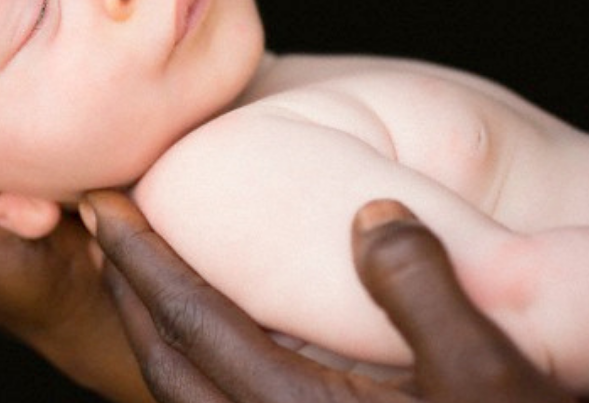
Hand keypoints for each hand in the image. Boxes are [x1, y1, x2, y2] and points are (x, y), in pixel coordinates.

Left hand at [82, 191, 582, 402]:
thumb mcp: (488, 367)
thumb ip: (421, 286)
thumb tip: (372, 212)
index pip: (189, 320)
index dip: (139, 258)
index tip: (102, 204)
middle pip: (166, 356)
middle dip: (126, 285)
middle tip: (99, 225)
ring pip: (179, 389)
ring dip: (149, 322)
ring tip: (135, 268)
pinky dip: (185, 357)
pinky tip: (203, 330)